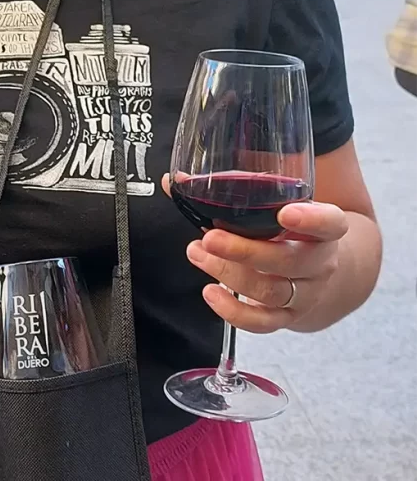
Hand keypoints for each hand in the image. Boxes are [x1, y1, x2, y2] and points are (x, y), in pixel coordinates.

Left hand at [162, 174, 348, 333]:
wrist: (316, 268)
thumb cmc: (288, 230)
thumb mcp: (276, 206)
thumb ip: (233, 190)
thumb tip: (175, 181)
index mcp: (325, 230)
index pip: (329, 223)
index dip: (311, 219)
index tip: (285, 212)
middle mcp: (319, 263)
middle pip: (289, 260)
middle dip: (246, 250)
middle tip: (211, 237)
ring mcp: (305, 294)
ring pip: (271, 290)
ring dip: (229, 273)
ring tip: (198, 253)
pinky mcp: (288, 317)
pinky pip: (263, 322)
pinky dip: (234, 312)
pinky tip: (211, 292)